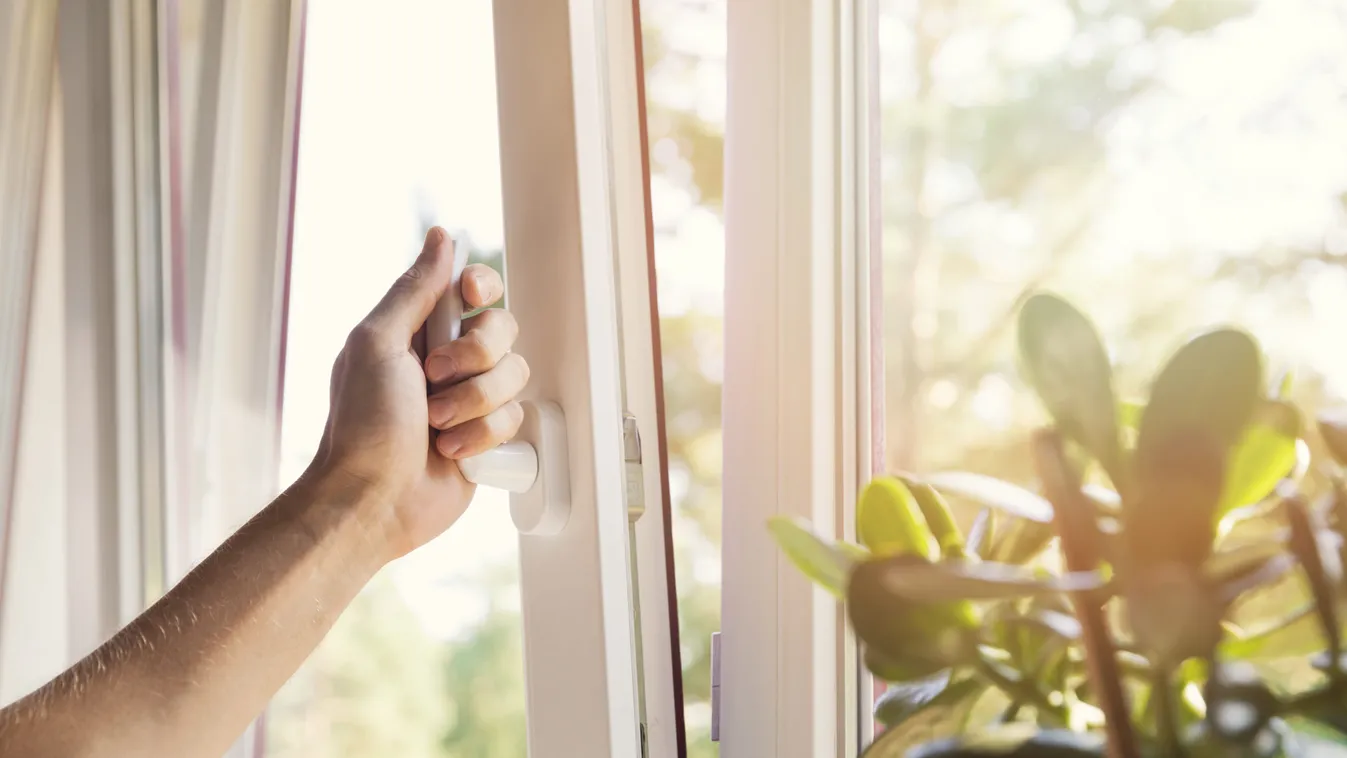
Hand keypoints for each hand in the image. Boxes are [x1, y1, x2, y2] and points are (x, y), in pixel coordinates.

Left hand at [311, 227, 528, 559]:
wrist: (374, 499)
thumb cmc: (363, 424)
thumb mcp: (377, 343)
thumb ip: (415, 289)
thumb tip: (441, 237)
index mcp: (419, 330)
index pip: (473, 288)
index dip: (482, 288)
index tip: (470, 299)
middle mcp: (449, 361)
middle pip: (503, 329)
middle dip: (475, 356)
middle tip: (434, 378)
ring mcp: (471, 399)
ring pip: (515, 375)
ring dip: (474, 402)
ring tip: (437, 425)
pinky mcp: (488, 437)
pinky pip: (516, 419)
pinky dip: (482, 436)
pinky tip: (451, 451)